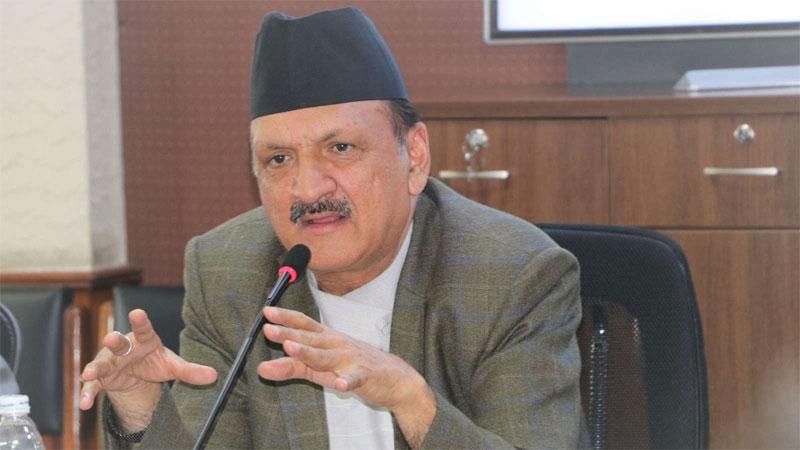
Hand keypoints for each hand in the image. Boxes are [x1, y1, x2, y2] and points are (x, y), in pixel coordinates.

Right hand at [80, 309, 216, 430]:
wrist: (136, 373)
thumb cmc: (153, 361)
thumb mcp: (172, 366)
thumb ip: (190, 371)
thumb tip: (214, 376)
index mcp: (144, 340)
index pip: (144, 329)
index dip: (141, 321)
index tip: (137, 312)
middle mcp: (125, 347)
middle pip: (119, 343)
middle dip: (114, 340)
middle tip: (111, 338)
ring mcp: (111, 362)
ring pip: (101, 363)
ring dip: (95, 368)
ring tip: (88, 374)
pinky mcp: (103, 378)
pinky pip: (94, 386)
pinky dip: (88, 394)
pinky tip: (84, 404)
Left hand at [257, 306, 435, 447]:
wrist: (395, 378)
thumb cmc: (353, 366)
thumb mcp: (319, 368)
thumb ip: (291, 367)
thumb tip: (261, 368)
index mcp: (327, 339)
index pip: (304, 325)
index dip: (286, 318)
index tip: (267, 312)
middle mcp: (337, 345)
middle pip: (310, 338)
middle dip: (289, 333)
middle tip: (268, 329)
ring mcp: (351, 359)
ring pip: (327, 356)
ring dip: (309, 352)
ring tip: (291, 348)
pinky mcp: (364, 376)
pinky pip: (354, 379)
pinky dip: (348, 380)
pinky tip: (340, 383)